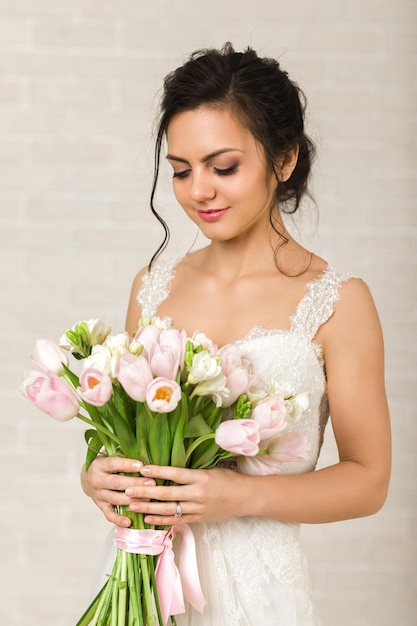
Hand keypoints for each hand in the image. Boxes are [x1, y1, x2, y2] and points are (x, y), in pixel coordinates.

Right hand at [81, 456, 155, 526]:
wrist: (87, 478)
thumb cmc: (105, 464)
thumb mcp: (109, 454)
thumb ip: (122, 453)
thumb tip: (143, 451)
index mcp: (99, 465)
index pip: (113, 464)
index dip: (127, 465)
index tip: (141, 466)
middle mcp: (97, 480)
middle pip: (116, 482)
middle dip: (135, 483)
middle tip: (151, 483)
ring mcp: (98, 495)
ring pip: (115, 499)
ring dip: (132, 500)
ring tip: (148, 499)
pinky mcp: (100, 506)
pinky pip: (109, 514)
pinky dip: (118, 519)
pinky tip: (129, 522)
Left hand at [125, 464, 249, 525]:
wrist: (245, 498)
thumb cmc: (228, 480)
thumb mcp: (210, 470)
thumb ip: (191, 472)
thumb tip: (169, 469)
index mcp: (200, 477)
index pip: (175, 473)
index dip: (158, 471)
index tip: (142, 469)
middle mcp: (197, 493)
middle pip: (167, 493)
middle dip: (146, 492)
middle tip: (127, 490)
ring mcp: (197, 508)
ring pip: (169, 509)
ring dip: (149, 508)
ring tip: (132, 505)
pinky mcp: (198, 519)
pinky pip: (177, 520)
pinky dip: (162, 520)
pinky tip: (148, 519)